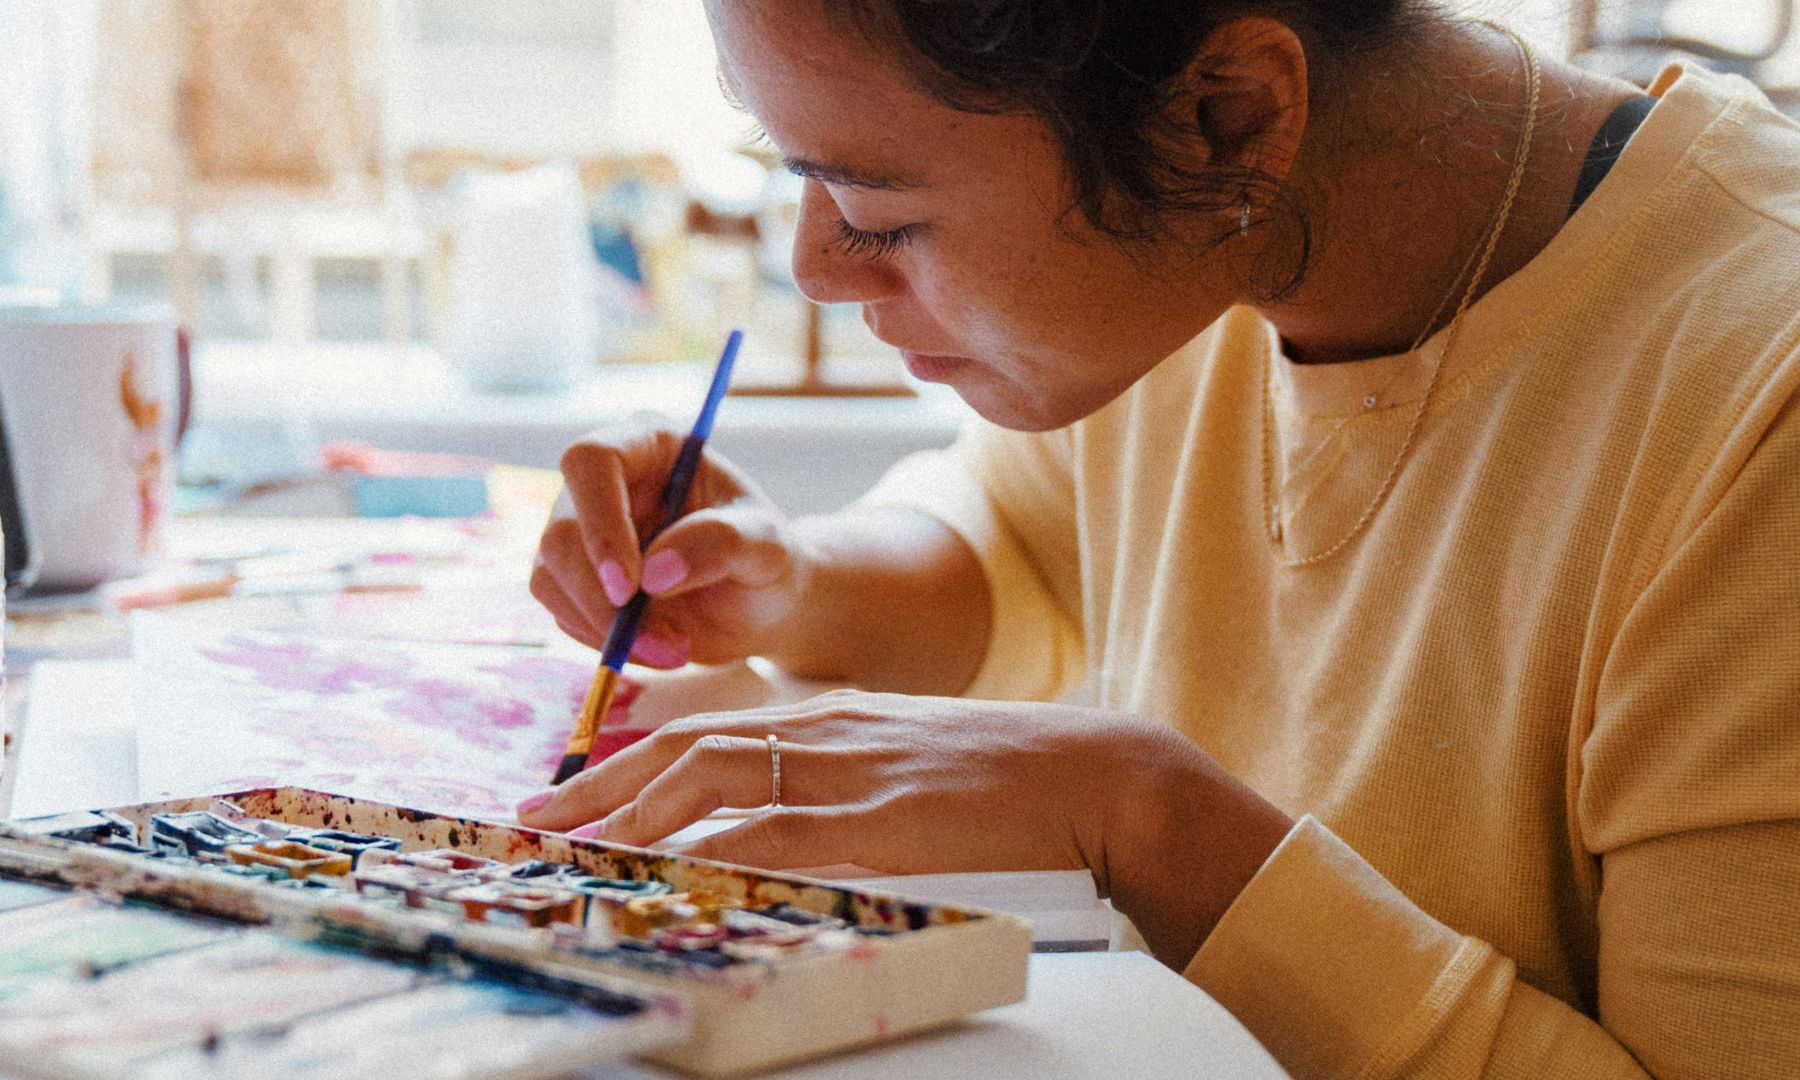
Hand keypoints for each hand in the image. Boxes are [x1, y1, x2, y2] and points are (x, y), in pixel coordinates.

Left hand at [516, 689, 1293, 965]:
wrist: (1095, 774)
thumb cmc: (1008, 774)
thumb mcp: (907, 757)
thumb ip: (840, 774)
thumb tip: (774, 814)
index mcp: (830, 713)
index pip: (705, 727)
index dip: (627, 757)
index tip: (572, 789)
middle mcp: (826, 728)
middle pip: (685, 745)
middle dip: (599, 784)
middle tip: (533, 820)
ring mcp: (851, 768)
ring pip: (714, 776)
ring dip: (631, 811)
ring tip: (570, 845)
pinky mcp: (883, 815)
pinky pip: (780, 827)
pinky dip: (713, 844)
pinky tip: (669, 863)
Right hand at [530, 417, 807, 667]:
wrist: (756, 602)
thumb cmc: (765, 557)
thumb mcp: (766, 546)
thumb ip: (722, 544)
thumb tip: (655, 573)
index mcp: (649, 445)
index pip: (591, 461)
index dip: (600, 521)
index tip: (630, 584)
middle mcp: (604, 483)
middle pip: (562, 533)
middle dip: (605, 601)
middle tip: (666, 644)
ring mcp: (581, 530)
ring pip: (552, 578)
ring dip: (606, 629)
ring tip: (676, 650)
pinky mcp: (573, 578)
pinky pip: (562, 613)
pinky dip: (605, 643)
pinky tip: (656, 648)